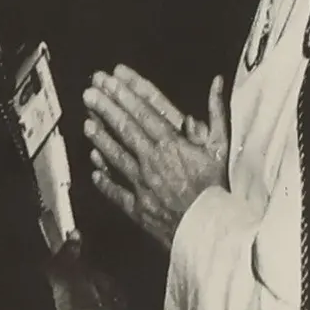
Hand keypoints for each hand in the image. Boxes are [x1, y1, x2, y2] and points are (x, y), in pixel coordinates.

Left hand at [84, 67, 229, 250]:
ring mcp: (142, 184)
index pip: (144, 113)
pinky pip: (116, 191)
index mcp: (172, 144)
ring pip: (116, 156)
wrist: (210, 230)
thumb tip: (217, 84)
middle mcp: (152, 161)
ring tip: (87, 123)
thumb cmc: (219, 189)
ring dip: (100, 139)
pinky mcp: (138, 207)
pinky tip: (94, 169)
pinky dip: (104, 180)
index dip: (125, 94)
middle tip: (89, 92)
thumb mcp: (223, 148)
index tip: (111, 79)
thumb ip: (217, 114)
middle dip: (106, 107)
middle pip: (125, 129)